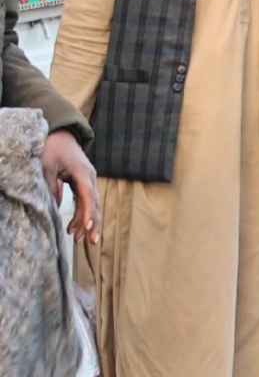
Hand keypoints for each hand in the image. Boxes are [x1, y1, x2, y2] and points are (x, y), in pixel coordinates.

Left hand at [40, 129, 100, 244]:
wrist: (61, 135)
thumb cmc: (53, 149)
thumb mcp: (46, 166)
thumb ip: (51, 187)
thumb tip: (55, 209)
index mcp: (82, 172)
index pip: (88, 195)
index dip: (88, 212)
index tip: (87, 227)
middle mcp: (90, 177)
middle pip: (95, 202)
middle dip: (93, 222)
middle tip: (92, 240)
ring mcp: (89, 180)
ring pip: (91, 204)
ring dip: (86, 222)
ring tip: (77, 238)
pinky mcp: (84, 183)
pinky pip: (85, 201)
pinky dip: (81, 215)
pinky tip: (73, 228)